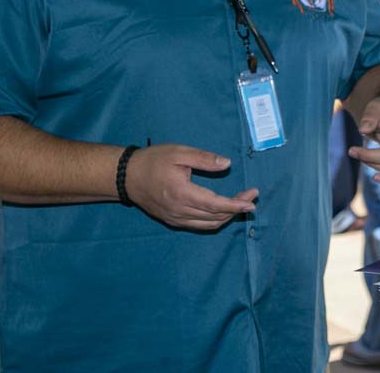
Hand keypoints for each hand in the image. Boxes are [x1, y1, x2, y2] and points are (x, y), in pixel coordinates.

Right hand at [124, 144, 256, 230]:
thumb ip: (204, 159)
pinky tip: (222, 211)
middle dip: (236, 209)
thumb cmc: (153, 161)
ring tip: (240, 204)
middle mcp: (180, 211)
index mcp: (182, 193)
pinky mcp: (172, 221)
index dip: (236, 204)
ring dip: (227, 217)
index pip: (216, 205)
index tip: (252, 199)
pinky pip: (198, 225)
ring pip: (208, 224)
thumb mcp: (179, 152)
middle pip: (215, 217)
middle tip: (251, 197)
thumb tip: (227, 164)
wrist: (127, 176)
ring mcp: (175, 218)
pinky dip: (214, 220)